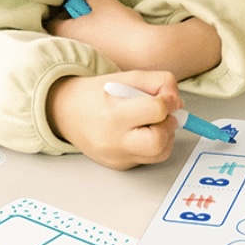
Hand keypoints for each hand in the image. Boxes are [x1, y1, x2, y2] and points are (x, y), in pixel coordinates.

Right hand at [46, 70, 181, 168]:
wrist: (66, 113)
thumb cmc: (97, 94)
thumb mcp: (127, 77)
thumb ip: (158, 82)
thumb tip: (178, 103)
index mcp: (113, 114)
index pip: (156, 110)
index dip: (167, 101)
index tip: (164, 97)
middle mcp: (113, 140)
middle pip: (159, 140)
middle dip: (168, 124)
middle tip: (162, 115)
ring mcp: (118, 157)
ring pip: (161, 153)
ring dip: (166, 135)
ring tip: (152, 122)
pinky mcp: (122, 166)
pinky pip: (150, 158)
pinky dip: (154, 145)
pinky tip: (143, 132)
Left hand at [49, 0, 222, 79]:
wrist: (149, 54)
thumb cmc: (122, 25)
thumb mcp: (102, 0)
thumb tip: (85, 0)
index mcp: (64, 32)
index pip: (52, 20)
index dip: (63, 13)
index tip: (76, 10)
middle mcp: (69, 53)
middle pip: (67, 38)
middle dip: (76, 30)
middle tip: (94, 22)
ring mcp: (83, 68)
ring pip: (82, 51)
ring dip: (90, 43)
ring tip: (109, 37)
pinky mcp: (99, 77)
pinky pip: (95, 62)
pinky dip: (103, 55)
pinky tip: (118, 51)